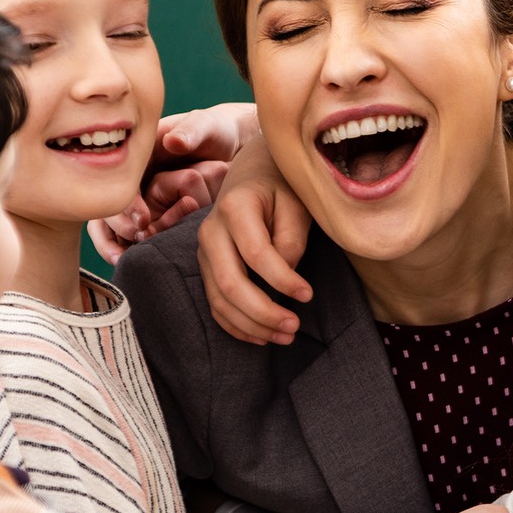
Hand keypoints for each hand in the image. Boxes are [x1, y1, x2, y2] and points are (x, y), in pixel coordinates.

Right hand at [88, 104, 257, 263]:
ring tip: (125, 257)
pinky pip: (127, 233)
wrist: (230, 144)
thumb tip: (172, 141)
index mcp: (139, 154)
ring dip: (114, 241)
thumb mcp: (206, 125)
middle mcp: (133, 177)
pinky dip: (124, 247)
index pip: (121, 180)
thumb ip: (191, 130)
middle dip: (119, 225)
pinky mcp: (149, 211)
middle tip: (141, 237)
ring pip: (110, 223)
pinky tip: (127, 260)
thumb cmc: (216, 131)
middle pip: (109, 204)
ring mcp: (137, 195)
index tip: (143, 220)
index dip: (127, 202)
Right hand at [196, 134, 314, 343]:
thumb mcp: (296, 203)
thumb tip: (286, 276)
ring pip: (219, 299)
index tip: (308, 295)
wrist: (253, 175)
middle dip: (263, 312)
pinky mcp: (207, 268)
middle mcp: (211, 230)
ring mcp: (204, 251)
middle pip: (229, 283)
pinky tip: (262, 336)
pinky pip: (215, 304)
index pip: (256, 254)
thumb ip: (291, 239)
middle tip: (294, 327)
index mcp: (235, 207)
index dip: (283, 280)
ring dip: (252, 325)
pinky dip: (236, 326)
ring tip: (285, 336)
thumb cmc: (281, 189)